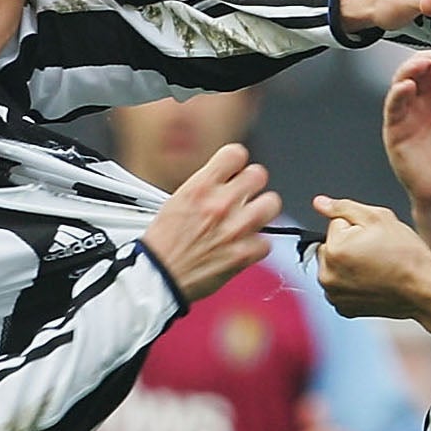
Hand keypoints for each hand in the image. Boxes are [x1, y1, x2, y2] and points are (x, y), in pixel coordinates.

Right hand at [142, 143, 279, 300]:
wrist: (159, 276)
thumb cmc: (162, 244)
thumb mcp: (176, 202)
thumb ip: (205, 189)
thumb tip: (223, 182)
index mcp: (201, 187)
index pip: (235, 154)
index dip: (237, 162)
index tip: (235, 170)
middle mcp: (221, 204)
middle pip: (259, 175)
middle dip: (252, 184)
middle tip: (245, 195)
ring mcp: (236, 229)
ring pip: (271, 204)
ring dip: (262, 210)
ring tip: (250, 218)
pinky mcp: (245, 253)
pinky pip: (266, 242)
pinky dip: (257, 245)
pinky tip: (243, 246)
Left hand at [314, 196, 430, 335]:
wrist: (423, 289)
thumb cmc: (406, 256)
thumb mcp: (378, 217)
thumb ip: (343, 207)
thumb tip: (320, 203)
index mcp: (333, 250)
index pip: (335, 225)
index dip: (357, 227)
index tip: (374, 238)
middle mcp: (328, 276)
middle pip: (331, 247)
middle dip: (348, 246)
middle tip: (376, 252)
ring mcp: (334, 295)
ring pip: (335, 268)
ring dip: (349, 265)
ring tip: (376, 267)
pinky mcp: (344, 308)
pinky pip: (342, 287)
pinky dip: (353, 284)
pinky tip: (373, 282)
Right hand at [380, 50, 430, 208]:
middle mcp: (421, 102)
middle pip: (416, 70)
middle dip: (424, 59)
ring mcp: (406, 115)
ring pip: (402, 83)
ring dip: (410, 70)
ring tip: (421, 64)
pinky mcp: (395, 130)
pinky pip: (393, 107)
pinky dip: (398, 94)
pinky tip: (406, 86)